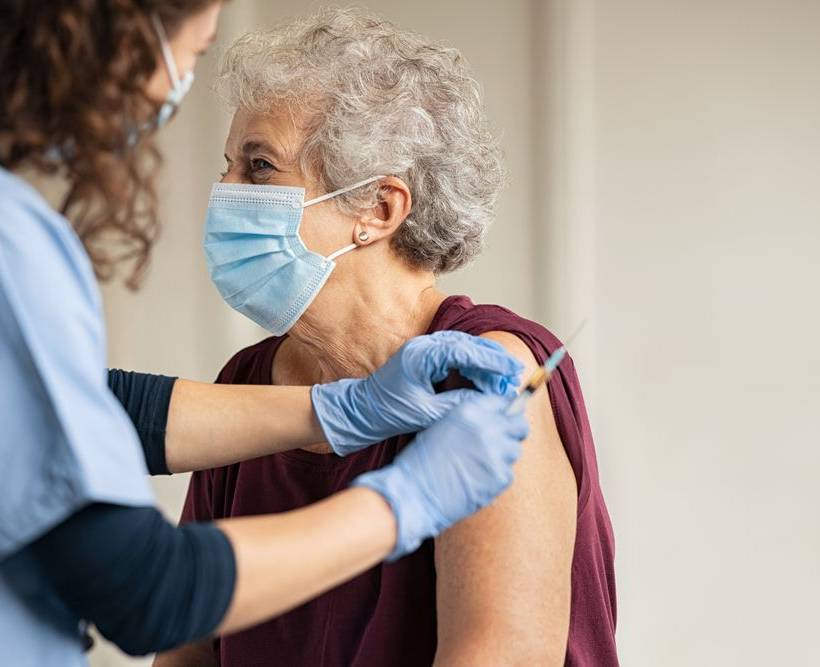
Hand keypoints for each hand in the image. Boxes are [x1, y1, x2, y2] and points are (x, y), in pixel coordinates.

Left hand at [311, 331, 523, 455]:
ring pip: (464, 349)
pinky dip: (473, 366)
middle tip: (515, 375)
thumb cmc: (388, 412)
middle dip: (493, 360)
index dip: (492, 361)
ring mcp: (424, 350)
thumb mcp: (426, 413)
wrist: (361, 411)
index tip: (512, 370)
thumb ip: (457, 404)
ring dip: (485, 363)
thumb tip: (488, 401)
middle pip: (468, 345)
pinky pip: (456, 356)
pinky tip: (485, 380)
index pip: (465, 351)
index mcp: (421, 356)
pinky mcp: (425, 358)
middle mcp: (423, 346)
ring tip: (505, 380)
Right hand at [352, 393, 528, 559]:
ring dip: (503, 456)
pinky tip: (477, 480)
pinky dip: (496, 478)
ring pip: (515, 450)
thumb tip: (496, 420)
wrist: (414, 493)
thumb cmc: (422, 462)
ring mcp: (496, 453)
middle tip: (502, 442)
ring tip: (480, 465)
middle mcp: (486, 427)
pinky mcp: (500, 477)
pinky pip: (508, 473)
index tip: (503, 420)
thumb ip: (470, 420)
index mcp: (470, 411)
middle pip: (519, 424)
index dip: (504, 413)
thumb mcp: (443, 426)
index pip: (503, 402)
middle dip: (513, 432)